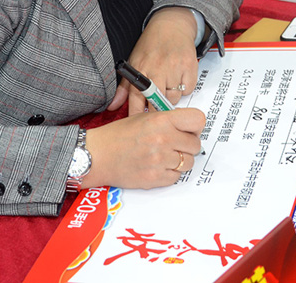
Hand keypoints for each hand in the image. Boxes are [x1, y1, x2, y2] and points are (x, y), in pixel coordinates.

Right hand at [81, 107, 205, 188]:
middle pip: (195, 145)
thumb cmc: (118, 135)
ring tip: (164, 157)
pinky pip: (176, 177)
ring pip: (188, 163)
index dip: (195, 126)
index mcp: (162, 120)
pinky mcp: (155, 178)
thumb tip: (189, 126)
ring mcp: (160, 160)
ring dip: (179, 161)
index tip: (190, 130)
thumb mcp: (144, 117)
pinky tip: (156, 167)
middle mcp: (163, 139)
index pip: (198, 120)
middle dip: (187, 146)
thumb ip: (168, 120)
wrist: (97, 155)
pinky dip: (169, 174)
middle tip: (174, 145)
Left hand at [107, 7, 199, 114]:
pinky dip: (185, 88)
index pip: (136, 98)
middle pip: (157, 102)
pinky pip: (188, 89)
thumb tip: (112, 107)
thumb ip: (124, 88)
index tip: (139, 124)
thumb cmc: (151, 45)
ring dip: (172, 96)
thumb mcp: (133, 62)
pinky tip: (179, 77)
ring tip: (168, 83)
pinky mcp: (189, 66)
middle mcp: (157, 68)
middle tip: (157, 107)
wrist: (172, 25)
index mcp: (140, 69)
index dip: (137, 115)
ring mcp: (174, 67)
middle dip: (157, 108)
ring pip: (174, 97)